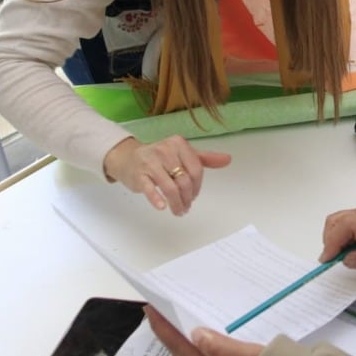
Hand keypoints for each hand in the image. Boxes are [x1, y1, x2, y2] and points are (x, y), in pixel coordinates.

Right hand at [102, 135, 231, 214]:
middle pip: (184, 180)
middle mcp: (164, 150)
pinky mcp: (138, 174)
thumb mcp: (182, 154)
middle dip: (188, 197)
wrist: (127, 158)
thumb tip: (228, 159)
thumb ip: (204, 158)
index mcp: (178, 144)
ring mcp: (150, 162)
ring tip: (178, 211)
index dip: (197, 186)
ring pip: (170, 187)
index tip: (194, 195)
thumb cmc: (158, 158)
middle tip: (186, 207)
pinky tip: (162, 207)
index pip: (196, 169)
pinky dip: (157, 199)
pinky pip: (150, 188)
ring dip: (176, 203)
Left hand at [144, 306, 260, 355]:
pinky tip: (201, 346)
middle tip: (158, 316)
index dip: (163, 329)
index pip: (181, 347)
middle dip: (166, 336)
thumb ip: (223, 348)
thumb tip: (196, 334)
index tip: (150, 310)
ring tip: (173, 329)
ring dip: (178, 345)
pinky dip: (193, 352)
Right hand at [320, 203, 355, 274]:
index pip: (346, 227)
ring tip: (343, 254)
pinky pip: (350, 217)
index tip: (327, 260)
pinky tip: (353, 245)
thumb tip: (347, 259)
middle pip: (338, 219)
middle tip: (333, 260)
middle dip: (329, 240)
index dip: (332, 243)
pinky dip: (344, 230)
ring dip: (336, 235)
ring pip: (342, 217)